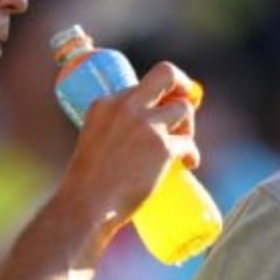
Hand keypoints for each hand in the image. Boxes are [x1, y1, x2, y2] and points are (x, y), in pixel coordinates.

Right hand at [63, 64, 200, 232]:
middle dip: (183, 84)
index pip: (139, 86)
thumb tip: (140, 143)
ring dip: (188, 126)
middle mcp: (126, 107)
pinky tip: (189, 164)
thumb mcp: (94, 143)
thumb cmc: (88, 185)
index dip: (156, 96)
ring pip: (183, 109)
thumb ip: (113, 133)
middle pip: (166, 74)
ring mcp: (146, 125)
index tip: (163, 107)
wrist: (87, 205)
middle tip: (189, 101)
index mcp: (105, 103)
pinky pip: (188, 143)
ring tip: (182, 145)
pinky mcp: (162, 147)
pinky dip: (192, 154)